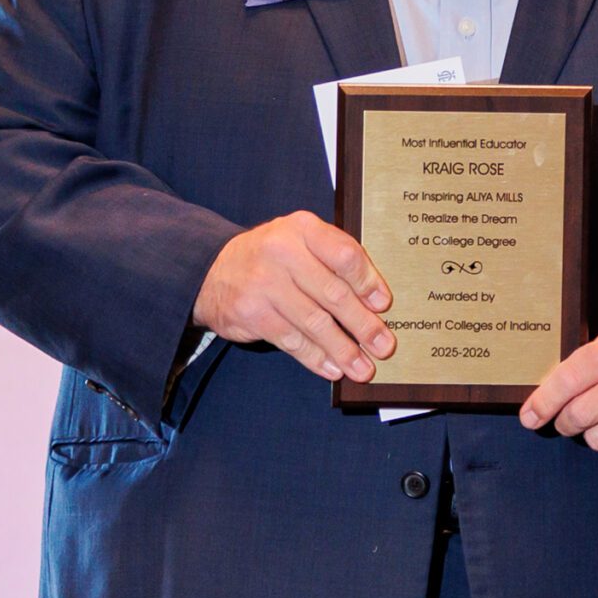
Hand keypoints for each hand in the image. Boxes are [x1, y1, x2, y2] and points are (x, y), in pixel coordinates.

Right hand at [192, 211, 393, 383]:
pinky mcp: (251, 313)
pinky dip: (315, 358)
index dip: (368, 282)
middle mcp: (283, 252)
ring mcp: (264, 284)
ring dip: (343, 349)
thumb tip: (375, 299)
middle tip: (384, 346)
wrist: (213, 270)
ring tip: (362, 367)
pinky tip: (332, 368)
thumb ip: (334, 258)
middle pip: (333, 293)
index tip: (384, 305)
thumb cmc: (272, 257)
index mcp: (303, 228)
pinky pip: (292, 341)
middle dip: (363, 325)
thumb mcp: (301, 241)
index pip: (344, 255)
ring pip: (314, 323)